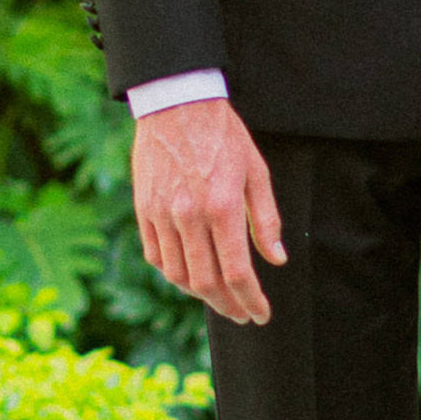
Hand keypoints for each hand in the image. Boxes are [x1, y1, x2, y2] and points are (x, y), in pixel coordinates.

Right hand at [132, 98, 285, 324]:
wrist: (177, 104)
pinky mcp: (143, 210)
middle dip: (228, 306)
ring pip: (178, 275)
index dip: (252, 300)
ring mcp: (161, 214)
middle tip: (243, 315)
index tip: (262, 314)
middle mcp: (189, 216)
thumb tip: (276, 260)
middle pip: (206, 283)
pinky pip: (156, 256)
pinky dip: (174, 274)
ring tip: (220, 299)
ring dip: (201, 296)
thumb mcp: (256, 172)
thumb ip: (266, 219)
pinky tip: (191, 276)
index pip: (237, 272)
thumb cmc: (224, 136)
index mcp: (222, 207)